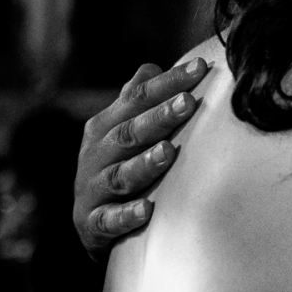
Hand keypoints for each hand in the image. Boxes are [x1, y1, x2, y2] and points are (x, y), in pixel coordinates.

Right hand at [73, 58, 207, 255]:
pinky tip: (148, 210)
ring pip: (119, 175)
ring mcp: (92, 189)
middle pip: (129, 132)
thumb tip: (153, 67)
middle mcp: (95, 154)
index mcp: (106, 126)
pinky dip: (127, 215)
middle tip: (187, 102)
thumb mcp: (122, 131)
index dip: (168, 82)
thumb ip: (136, 101)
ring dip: (144, 164)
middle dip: (158, 117)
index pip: (138, 98)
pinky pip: (109, 220)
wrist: (91, 224)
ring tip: (168, 152)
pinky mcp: (93, 224)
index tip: (200, 68)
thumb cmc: (118, 165)